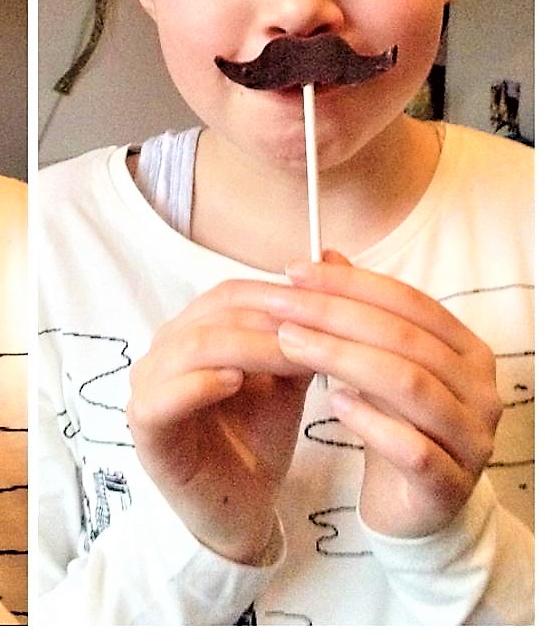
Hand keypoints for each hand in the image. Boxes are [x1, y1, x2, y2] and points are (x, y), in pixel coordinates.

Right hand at [126, 281, 312, 562]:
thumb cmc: (256, 440)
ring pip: (192, 346)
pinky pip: (163, 395)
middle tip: (317, 328)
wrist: (240, 510)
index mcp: (192, 332)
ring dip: (245, 346)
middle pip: (212, 314)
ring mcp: (147, 386)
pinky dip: (199, 383)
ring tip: (289, 354)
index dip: (276, 293)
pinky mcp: (143, 426)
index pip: (229, 294)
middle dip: (268, 317)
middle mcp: (164, 351)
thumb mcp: (286, 380)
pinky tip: (235, 383)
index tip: (328, 303)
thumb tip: (335, 267)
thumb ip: (301, 332)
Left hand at [276, 251, 501, 536]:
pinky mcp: (450, 484)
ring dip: (341, 358)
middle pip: (404, 338)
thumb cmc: (396, 421)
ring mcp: (471, 438)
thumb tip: (325, 254)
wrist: (416, 506)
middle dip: (335, 315)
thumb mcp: (378, 360)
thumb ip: (359, 310)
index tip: (293, 271)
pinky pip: (411, 447)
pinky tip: (332, 403)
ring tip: (290, 344)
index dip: (349, 282)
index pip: (408, 301)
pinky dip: (369, 421)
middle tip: (280, 305)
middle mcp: (480, 390)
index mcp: (466, 350)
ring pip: (407, 385)